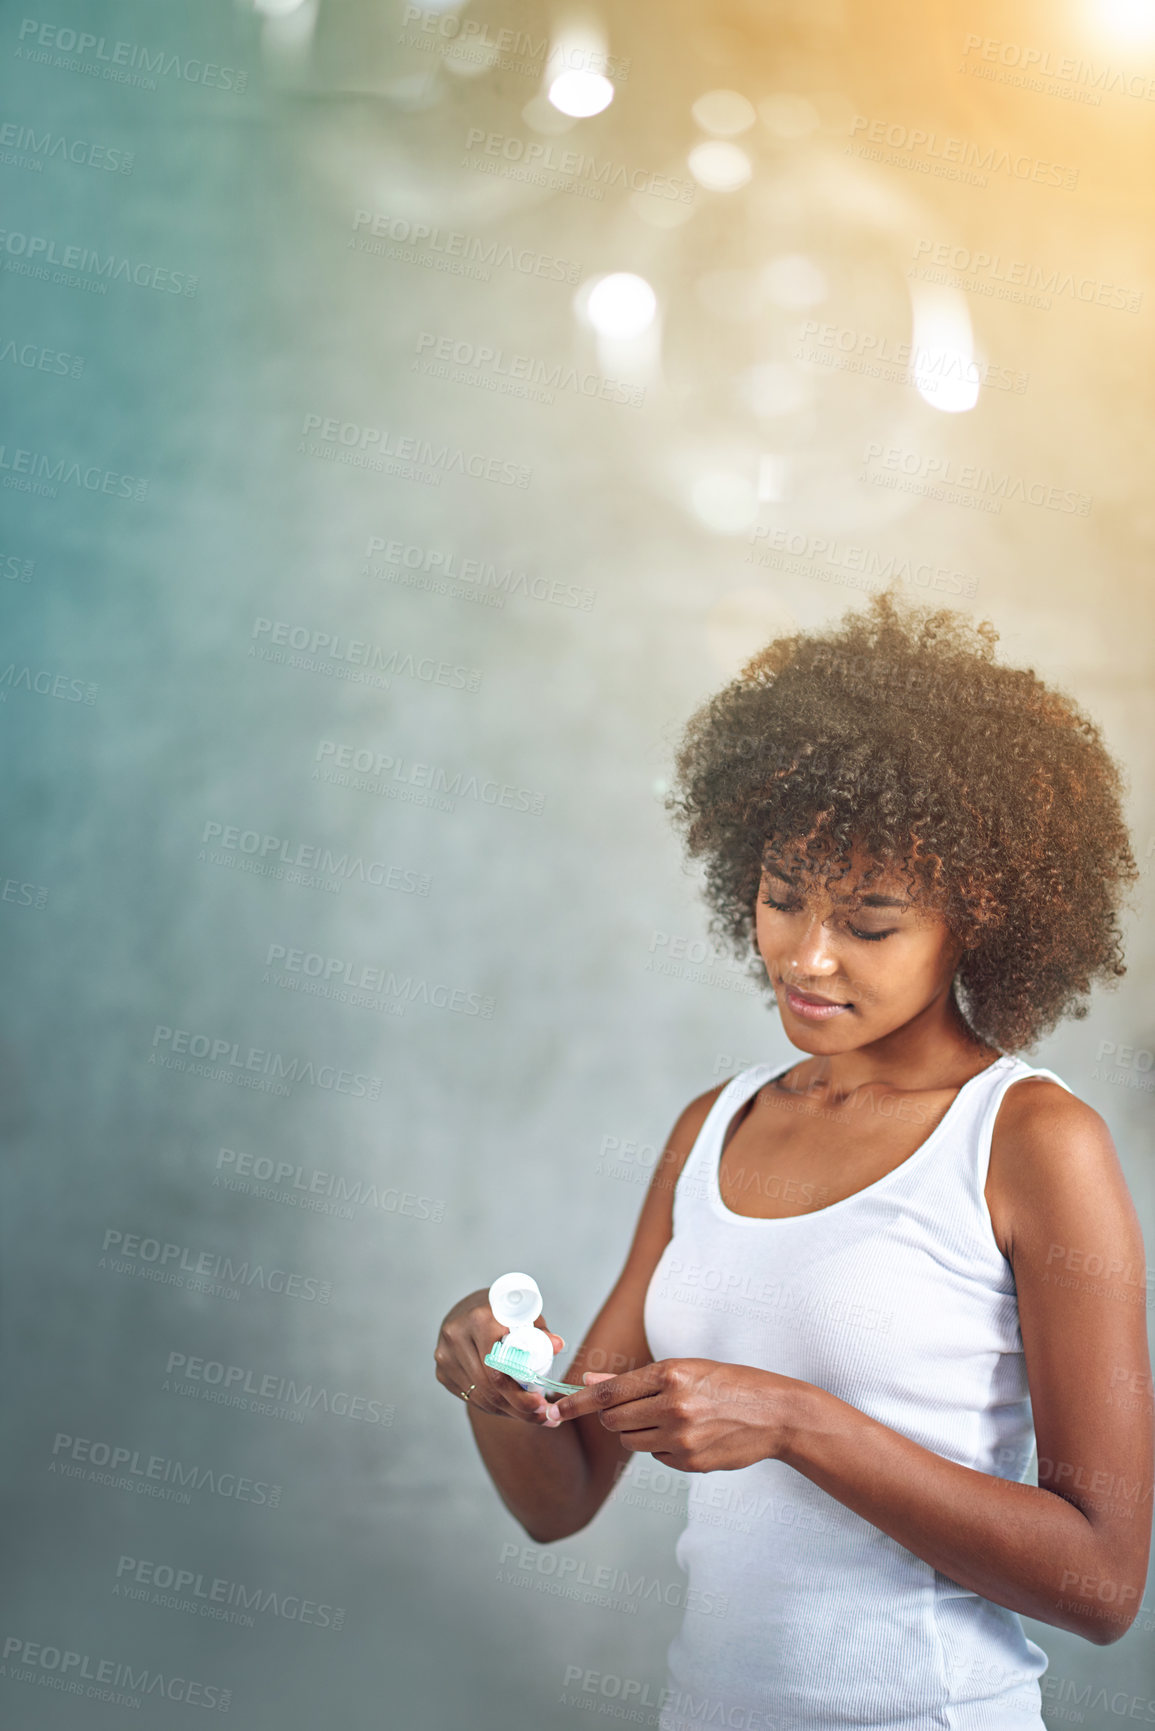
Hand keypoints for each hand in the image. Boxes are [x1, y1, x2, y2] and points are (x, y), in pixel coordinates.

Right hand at [434, 1288, 566, 1426]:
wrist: (466, 1310)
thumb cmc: (501, 1312)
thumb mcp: (524, 1316)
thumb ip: (540, 1332)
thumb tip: (557, 1345)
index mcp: (479, 1320)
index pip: (498, 1368)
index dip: (520, 1393)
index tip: (542, 1404)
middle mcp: (457, 1337)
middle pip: (490, 1387)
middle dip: (520, 1409)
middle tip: (544, 1416)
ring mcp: (446, 1357)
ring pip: (481, 1398)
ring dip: (509, 1412)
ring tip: (534, 1416)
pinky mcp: (442, 1372)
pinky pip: (472, 1398)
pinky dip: (494, 1407)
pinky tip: (512, 1409)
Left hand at [551, 1358, 806, 1471]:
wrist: (776, 1414)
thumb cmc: (730, 1383)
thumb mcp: (685, 1368)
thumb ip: (635, 1379)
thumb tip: (590, 1382)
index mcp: (670, 1374)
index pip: (609, 1392)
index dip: (576, 1403)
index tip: (552, 1410)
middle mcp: (672, 1406)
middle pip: (614, 1421)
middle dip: (615, 1417)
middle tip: (638, 1407)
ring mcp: (682, 1438)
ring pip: (631, 1442)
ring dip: (638, 1432)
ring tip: (670, 1418)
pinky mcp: (690, 1463)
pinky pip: (656, 1457)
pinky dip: (662, 1447)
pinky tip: (690, 1435)